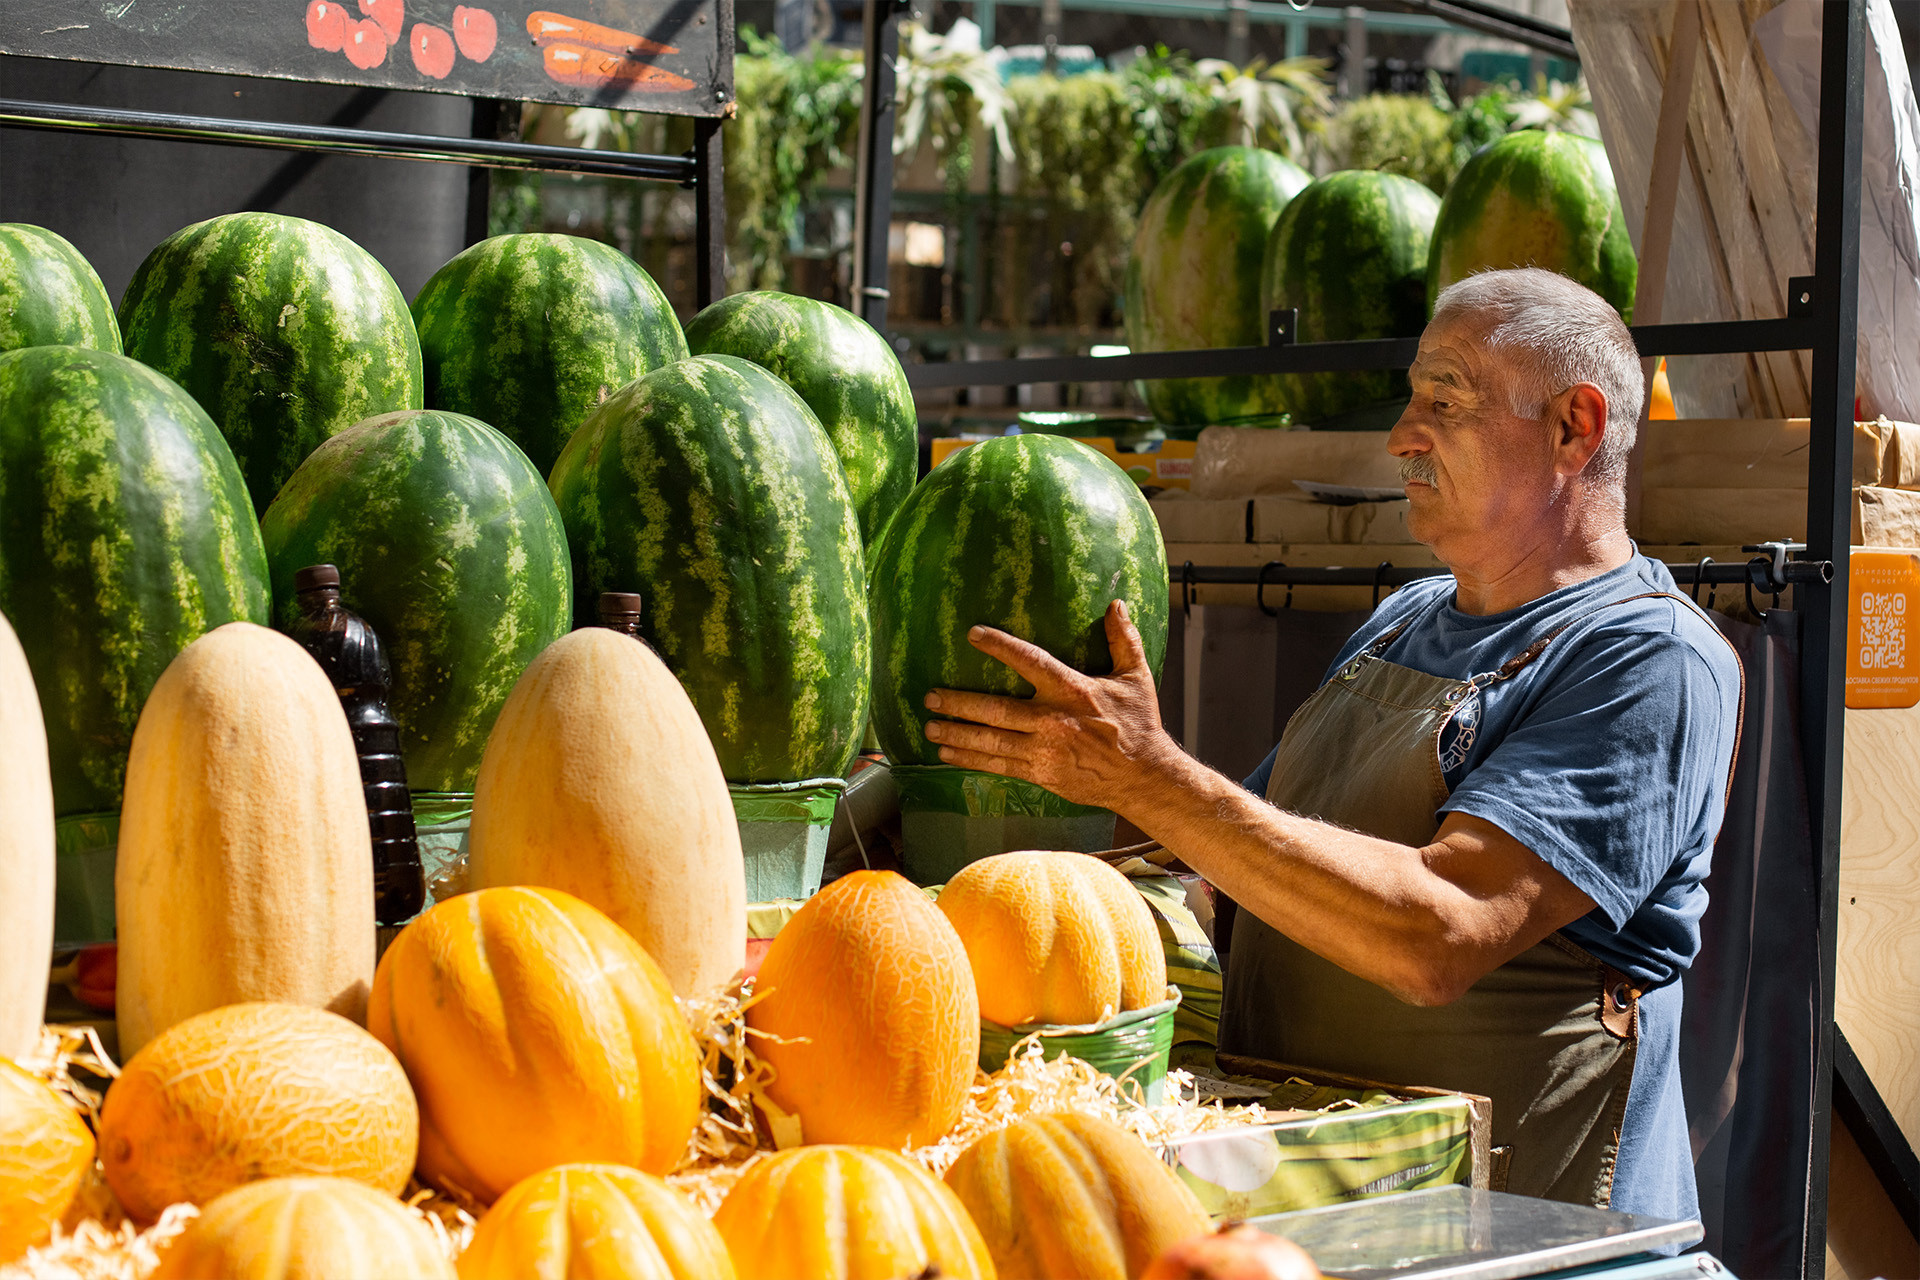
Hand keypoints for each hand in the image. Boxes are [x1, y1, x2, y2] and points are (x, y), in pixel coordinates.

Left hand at [921, 600, 1180, 810]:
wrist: (1143, 776)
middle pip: (995, 710)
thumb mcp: (1136, 677)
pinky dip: (971, 761)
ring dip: (956, 734)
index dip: (1000, 647)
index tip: (973, 634)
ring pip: (991, 741)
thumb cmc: (1138, 724)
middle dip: (958, 703)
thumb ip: (1123, 640)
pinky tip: (948, 755)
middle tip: (930, 696)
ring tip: (929, 727)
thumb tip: (1116, 604)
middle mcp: (1052, 720)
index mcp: (1072, 690)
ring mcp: (1044, 751)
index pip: (1030, 661)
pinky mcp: (1041, 774)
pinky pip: (998, 766)